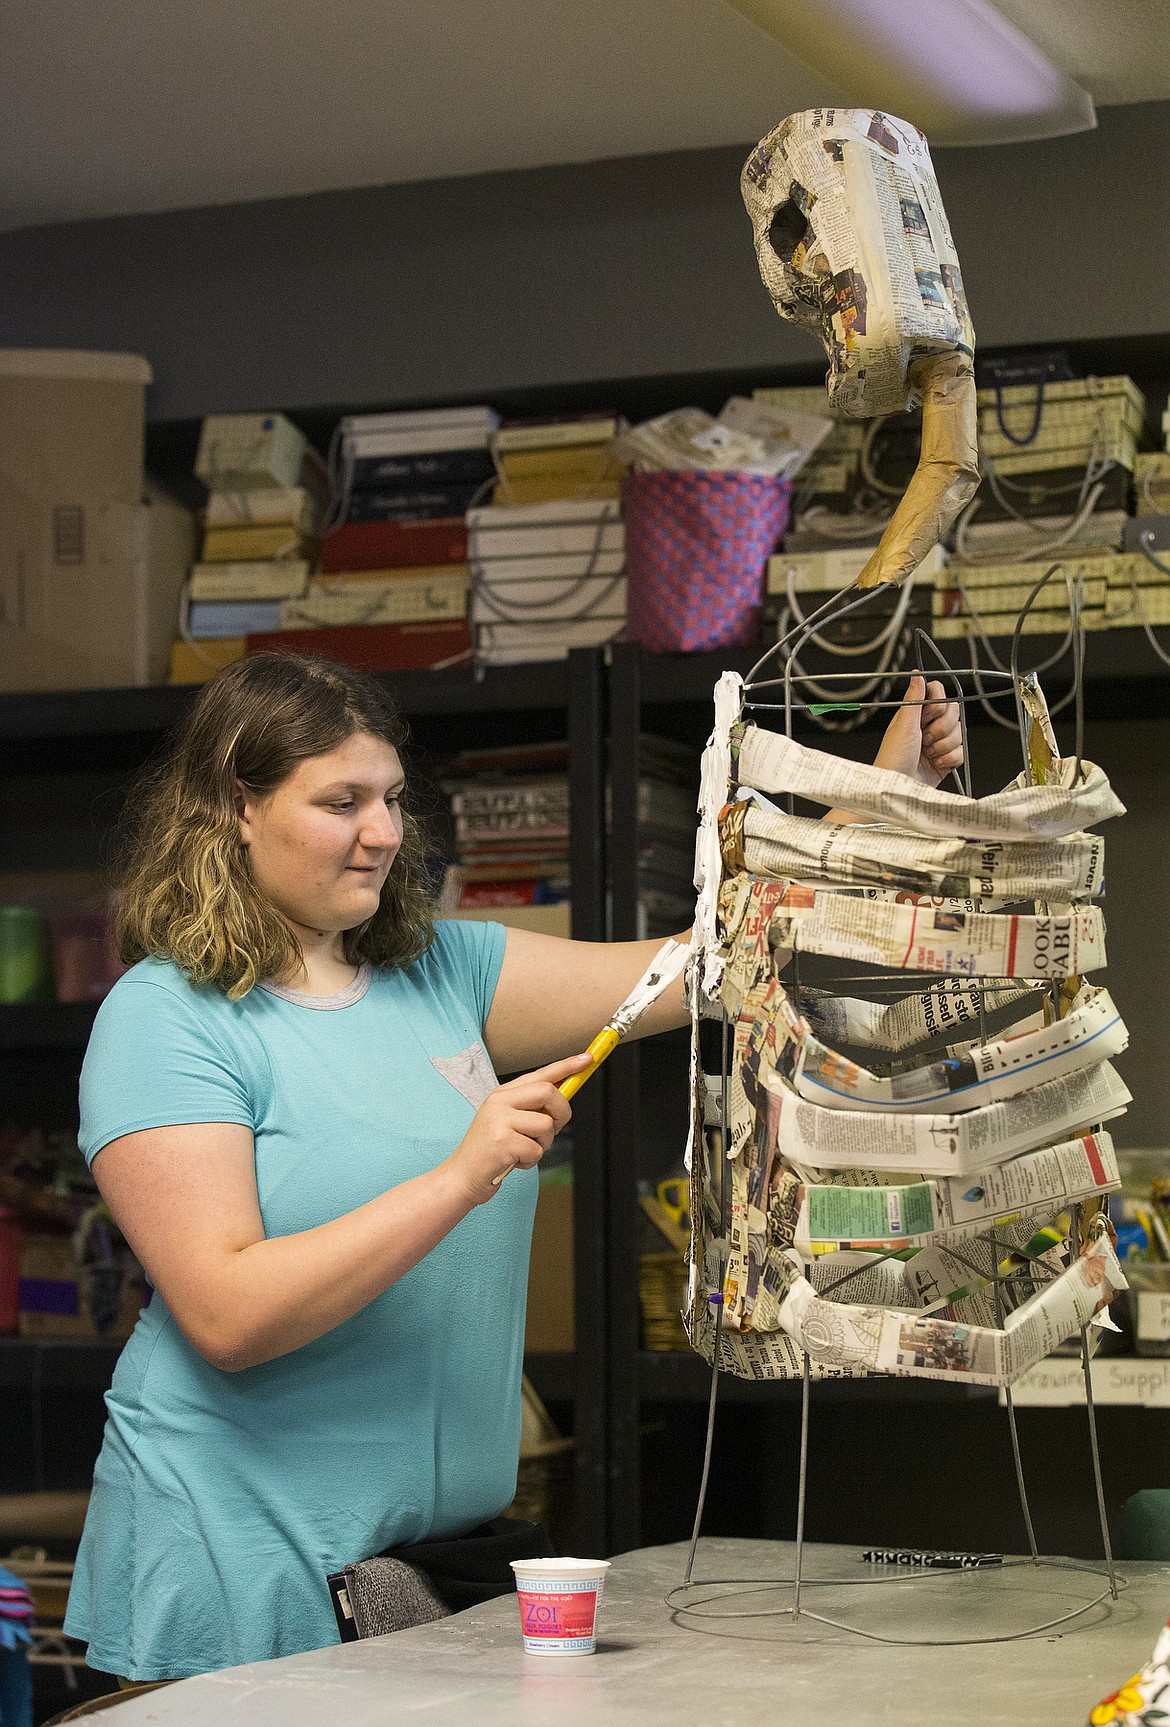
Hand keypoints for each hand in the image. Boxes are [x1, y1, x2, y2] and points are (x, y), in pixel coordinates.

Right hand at [444, 1052, 591, 1206]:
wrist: (461, 1177)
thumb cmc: (490, 1152)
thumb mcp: (506, 1123)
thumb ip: (530, 1109)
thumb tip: (562, 1098)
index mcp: (502, 1094)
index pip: (540, 1074)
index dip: (567, 1066)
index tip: (588, 1058)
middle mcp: (499, 1102)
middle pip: (548, 1092)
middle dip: (561, 1113)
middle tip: (552, 1129)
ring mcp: (498, 1121)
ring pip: (546, 1124)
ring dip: (543, 1143)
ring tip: (524, 1151)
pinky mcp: (501, 1143)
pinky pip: (536, 1149)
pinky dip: (532, 1161)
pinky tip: (515, 1162)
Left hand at [873, 674, 962, 788]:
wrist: (898, 788)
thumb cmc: (892, 758)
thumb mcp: (903, 725)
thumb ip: (913, 698)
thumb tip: (916, 675)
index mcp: (916, 713)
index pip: (939, 694)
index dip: (938, 704)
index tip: (927, 716)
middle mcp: (928, 726)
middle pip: (954, 713)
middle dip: (941, 728)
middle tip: (925, 738)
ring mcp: (938, 742)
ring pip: (959, 733)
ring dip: (943, 745)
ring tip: (927, 753)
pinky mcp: (946, 759)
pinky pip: (962, 752)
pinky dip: (949, 758)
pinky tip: (935, 763)